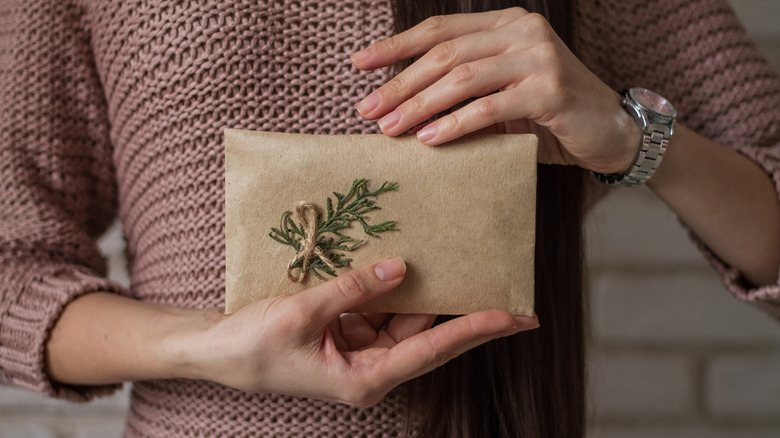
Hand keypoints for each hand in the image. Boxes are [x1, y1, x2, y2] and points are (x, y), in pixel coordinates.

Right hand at [187, 258, 538, 406]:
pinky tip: (416, 262)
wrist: (216, 352)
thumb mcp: (301, 315)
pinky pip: (383, 305)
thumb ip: (352, 289)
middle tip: (517, 301)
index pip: (430, 350)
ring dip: (434, 295)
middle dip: (470, 316)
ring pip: (410, 318)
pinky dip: (397, 285)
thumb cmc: (253, 346)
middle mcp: (371, 366)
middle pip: (431, 336)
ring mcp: (362, 347)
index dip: (472, 331)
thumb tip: (400, 268)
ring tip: (473, 269)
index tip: (512, 317)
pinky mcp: (350, 329)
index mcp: (364, 378)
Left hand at [351, 7, 640, 174]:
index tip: (359, 64)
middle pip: (445, 53)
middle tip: (367, 109)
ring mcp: (538, 57)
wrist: (611, 133)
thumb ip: (464, 89)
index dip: (396, 46)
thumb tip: (400, 107)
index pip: (440, 30)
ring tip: (390, 129)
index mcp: (506, 24)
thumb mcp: (502, 94)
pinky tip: (429, 140)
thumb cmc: (549, 116)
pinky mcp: (550, 90)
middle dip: (400, 83)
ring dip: (420, 106)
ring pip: (463, 78)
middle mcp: (522, 31)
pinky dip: (454, 124)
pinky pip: (489, 107)